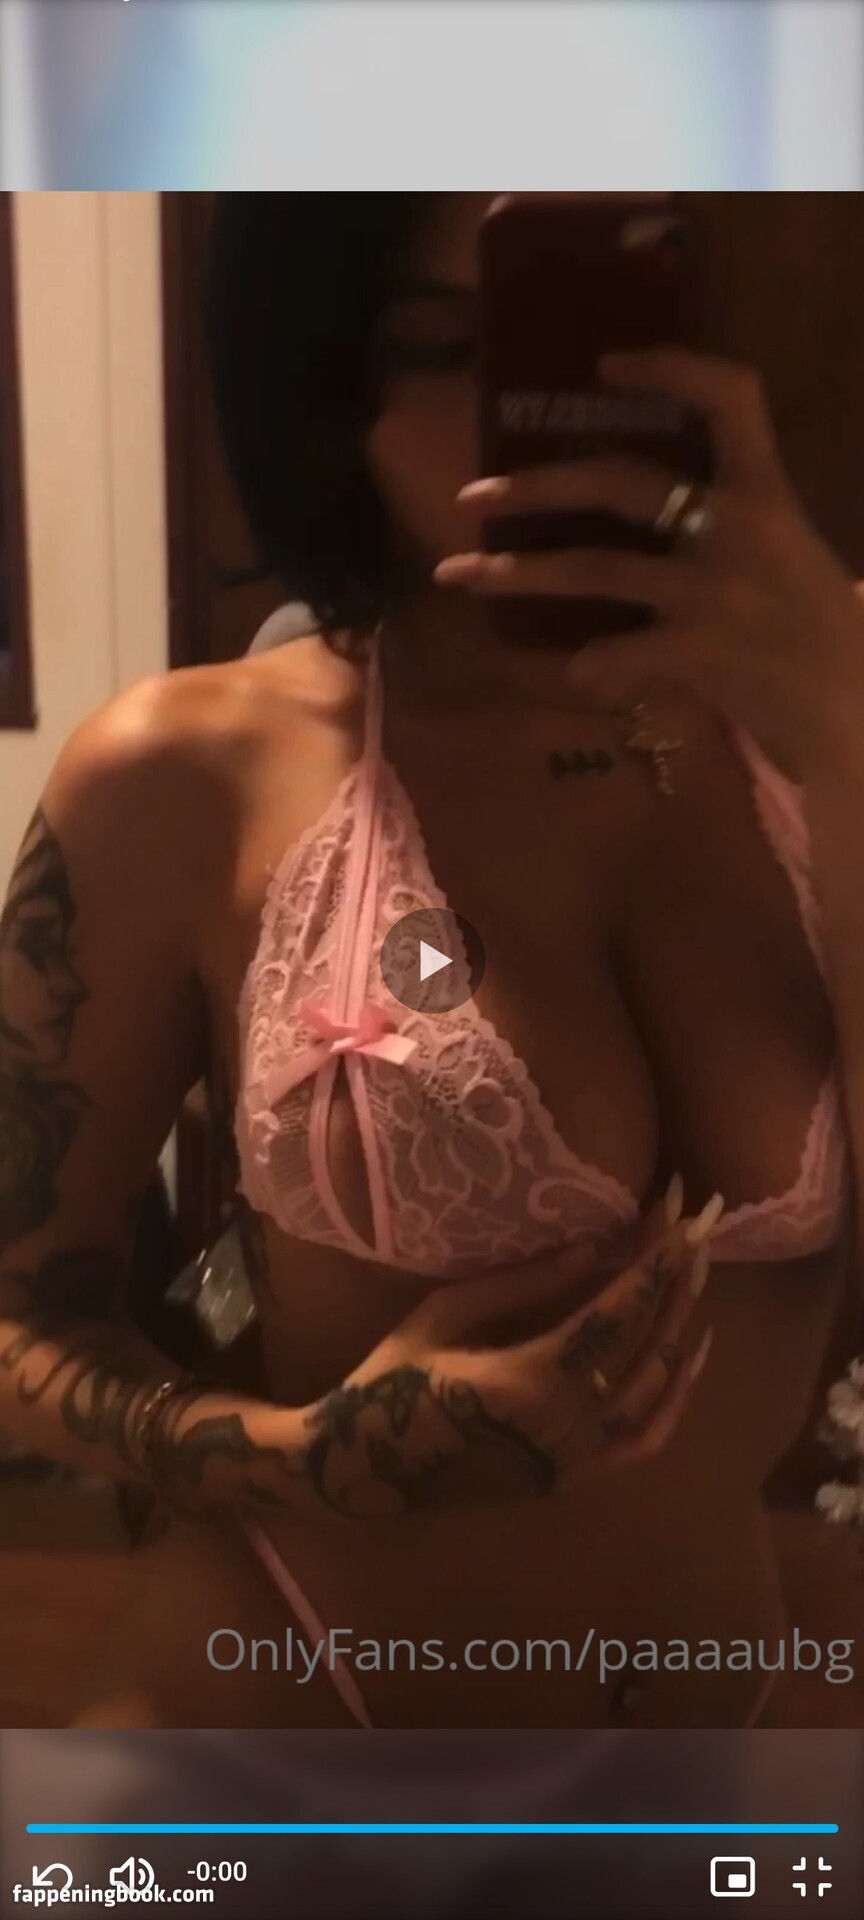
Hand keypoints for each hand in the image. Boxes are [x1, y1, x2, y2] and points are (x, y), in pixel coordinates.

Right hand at [297, 1183, 721, 1517]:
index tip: (684, 1212)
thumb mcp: (445, 1315)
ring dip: (683, 1324)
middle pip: (649, 1341)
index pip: (620, 1309)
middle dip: (678, 1277)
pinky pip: (646, 1440)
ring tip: (697, 1271)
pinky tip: (690, 1354)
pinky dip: (677, 1397)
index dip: (656, 1257)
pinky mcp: (575, 1478)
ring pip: (657, 1386)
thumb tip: (597, 1247)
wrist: (364, 1468)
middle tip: (702, 1227)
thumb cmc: (392, 1378)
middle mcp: (568, 1424)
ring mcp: (577, 1458)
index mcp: (531, 1379)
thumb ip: (523, 1284)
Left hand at [438, 347, 863, 780]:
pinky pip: (616, 653)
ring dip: (519, 573)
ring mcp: (713, 593)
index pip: (731, 398)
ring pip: (595, 569)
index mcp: (766, 492)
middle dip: (538, 485)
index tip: (605, 363)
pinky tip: (576, 670)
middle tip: (475, 495)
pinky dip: (588, 663)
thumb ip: (722, 519)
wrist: (853, 703)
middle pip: (622, 482)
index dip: (671, 367)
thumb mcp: (785, 548)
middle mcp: (736, 530)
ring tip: (461, 574)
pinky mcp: (698, 654)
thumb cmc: (815, 625)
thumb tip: (637, 503)